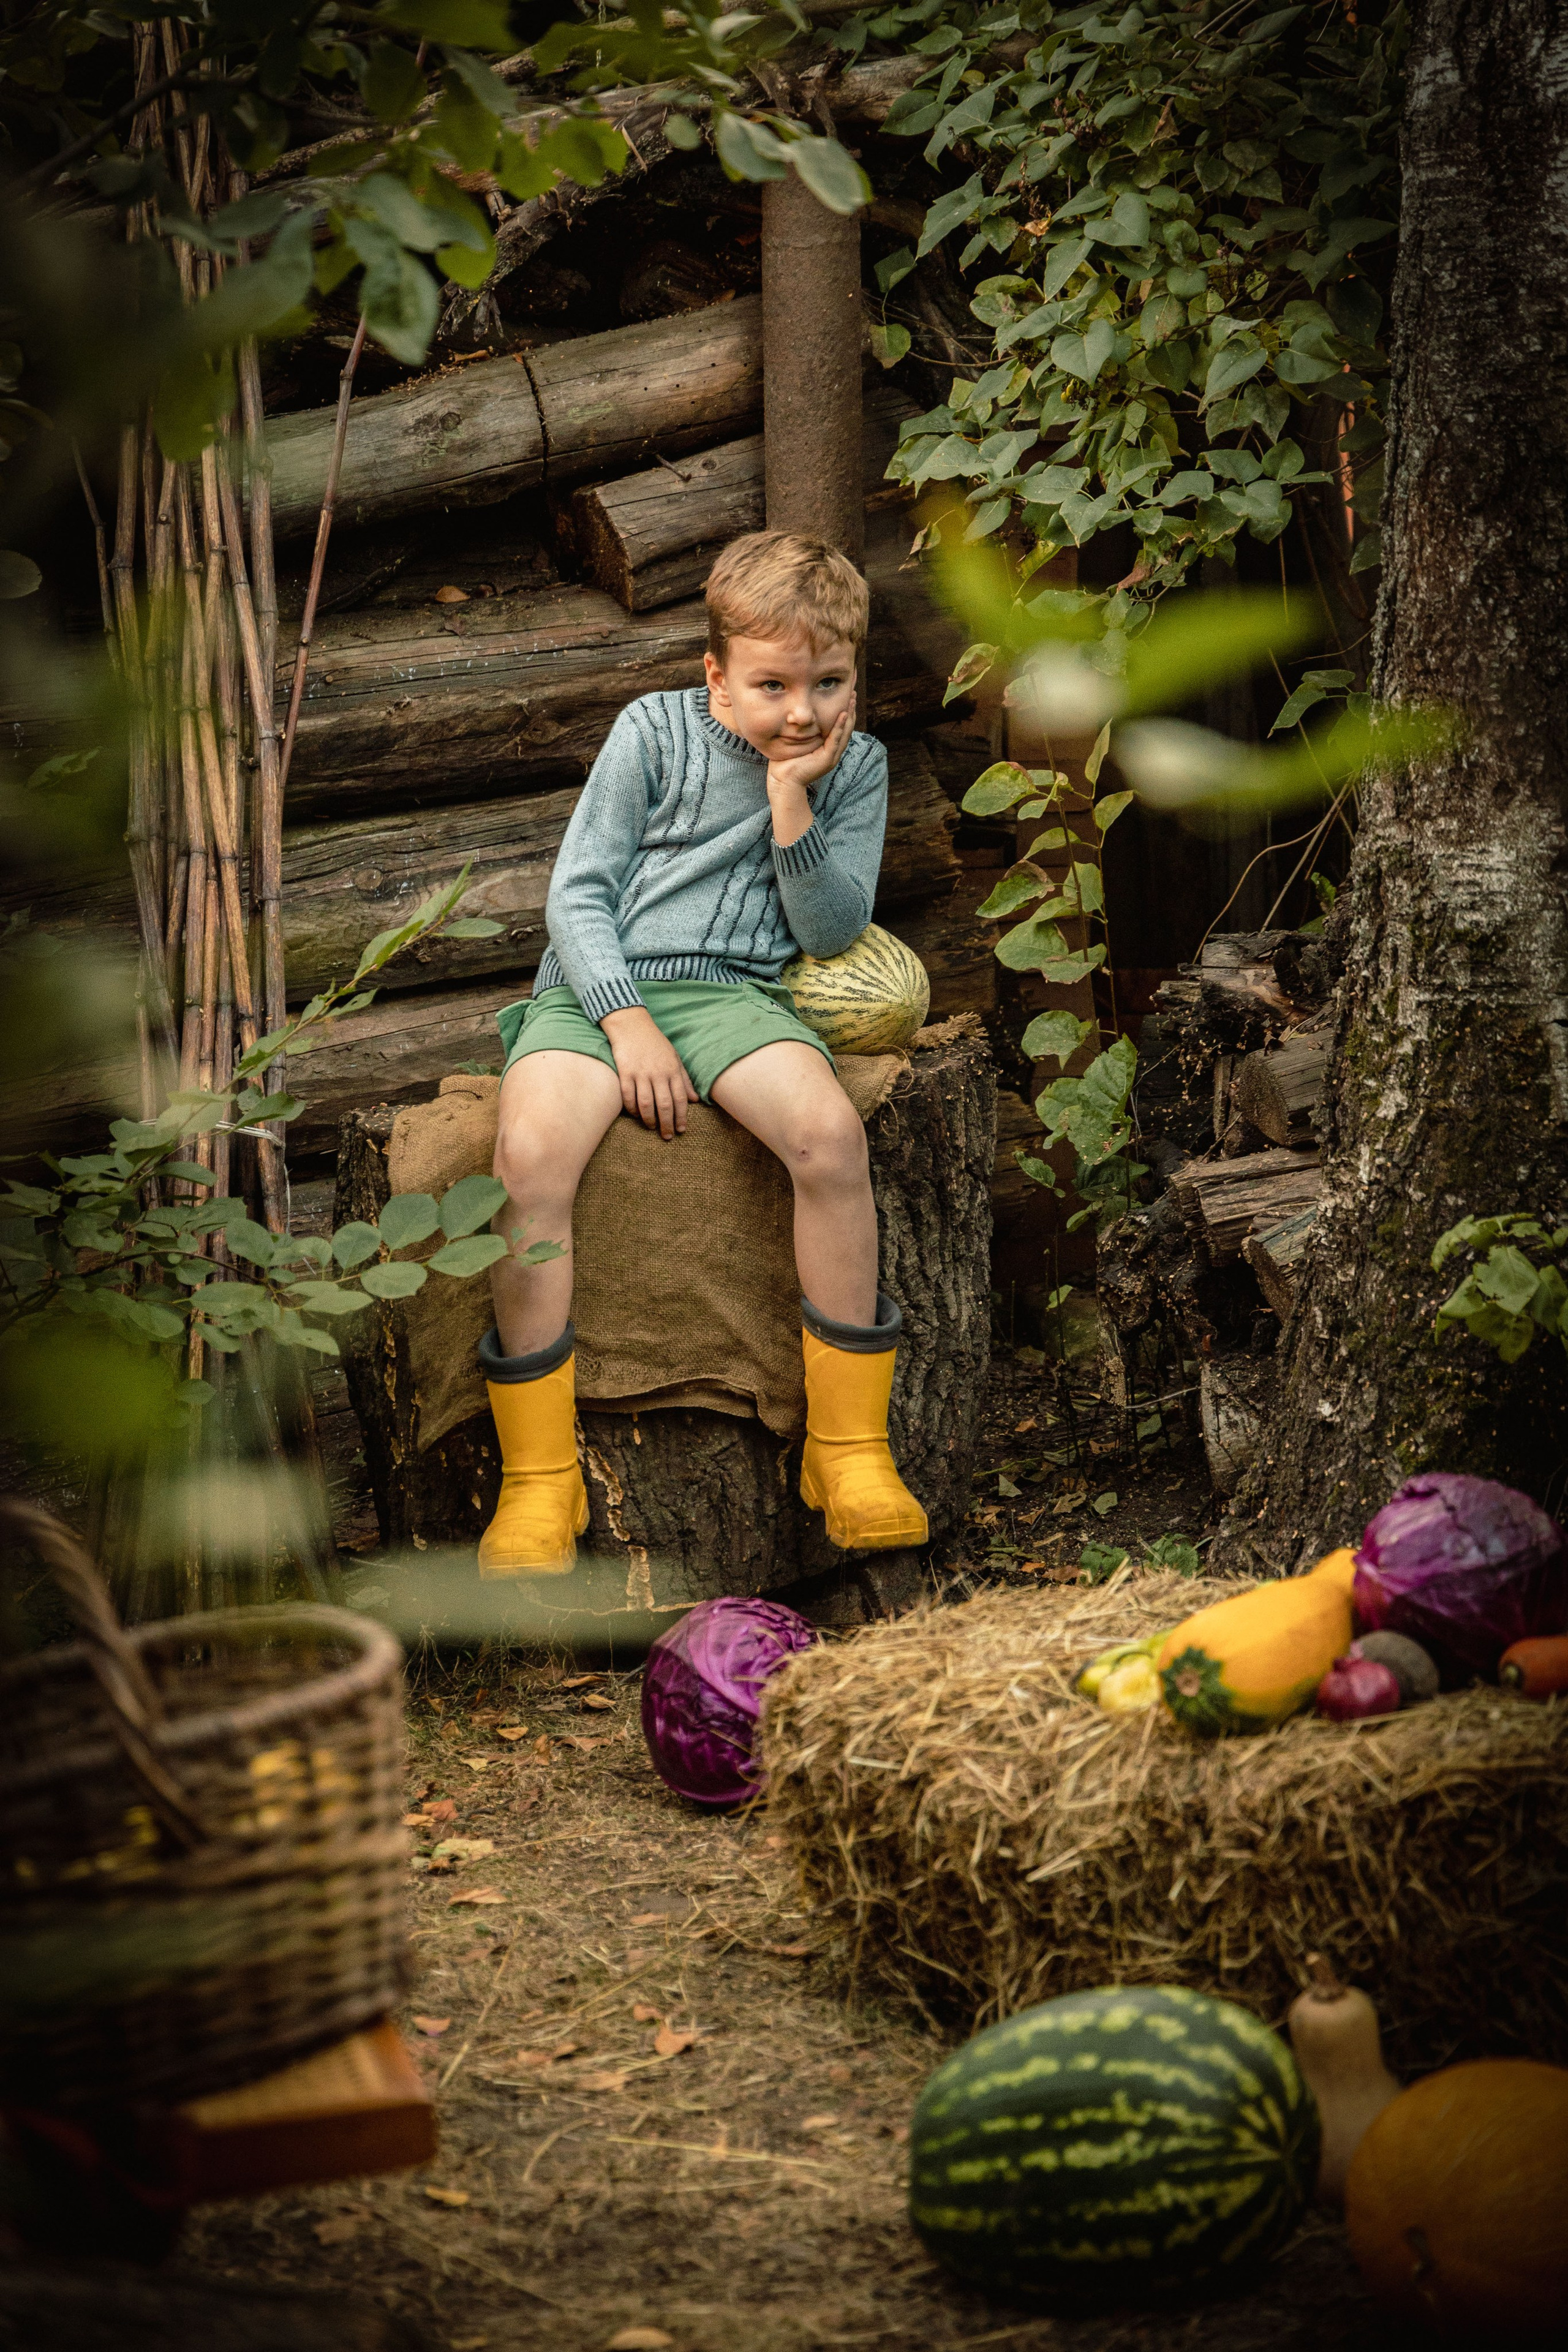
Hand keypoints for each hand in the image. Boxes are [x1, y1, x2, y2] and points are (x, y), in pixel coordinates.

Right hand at [600, 1006, 697, 1137]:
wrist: (632, 1025)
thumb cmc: (655, 1043)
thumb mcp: (674, 1058)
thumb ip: (684, 1079)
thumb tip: (695, 1100)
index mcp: (672, 1070)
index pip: (680, 1099)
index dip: (681, 1117)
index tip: (681, 1129)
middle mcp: (658, 1073)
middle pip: (664, 1105)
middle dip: (667, 1124)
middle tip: (667, 1136)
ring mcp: (640, 1073)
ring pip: (646, 1104)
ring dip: (649, 1119)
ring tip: (652, 1127)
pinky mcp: (625, 1072)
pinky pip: (628, 1096)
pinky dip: (631, 1109)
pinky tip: (635, 1115)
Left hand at [766, 697, 854, 843]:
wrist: (783, 781)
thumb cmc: (786, 761)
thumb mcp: (797, 740)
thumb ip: (803, 729)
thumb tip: (799, 713)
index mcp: (828, 746)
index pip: (840, 724)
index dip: (845, 707)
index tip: (846, 691)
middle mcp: (833, 750)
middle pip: (847, 725)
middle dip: (850, 706)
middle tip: (853, 689)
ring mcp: (832, 756)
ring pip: (845, 731)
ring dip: (849, 713)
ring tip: (851, 698)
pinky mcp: (828, 760)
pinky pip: (836, 739)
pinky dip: (840, 726)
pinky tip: (843, 714)